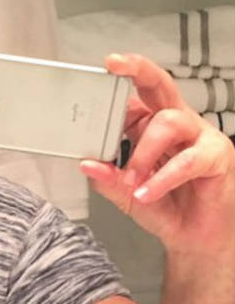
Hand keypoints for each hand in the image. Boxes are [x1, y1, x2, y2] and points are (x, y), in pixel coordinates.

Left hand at [79, 53, 234, 257]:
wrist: (193, 237)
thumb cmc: (163, 205)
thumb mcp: (124, 192)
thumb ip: (106, 177)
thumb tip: (87, 164)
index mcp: (150, 124)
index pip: (134, 95)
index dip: (119, 81)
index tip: (104, 68)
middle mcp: (176, 123)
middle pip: (160, 84)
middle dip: (138, 70)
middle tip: (116, 67)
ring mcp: (199, 136)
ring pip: (168, 122)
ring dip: (143, 152)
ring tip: (131, 179)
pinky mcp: (216, 157)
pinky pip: (187, 160)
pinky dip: (162, 178)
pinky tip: (146, 192)